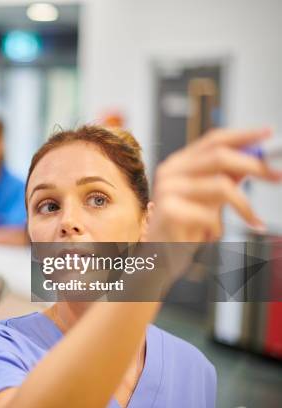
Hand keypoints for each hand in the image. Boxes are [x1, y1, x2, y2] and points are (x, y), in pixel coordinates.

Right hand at [147, 128, 280, 242]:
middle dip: (254, 165)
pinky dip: (218, 227)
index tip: (268, 134)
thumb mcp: (209, 200)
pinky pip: (210, 214)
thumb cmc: (182, 227)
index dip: (243, 135)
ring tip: (251, 220)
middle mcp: (170, 172)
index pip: (213, 140)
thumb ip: (227, 178)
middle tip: (277, 176)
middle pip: (219, 156)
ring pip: (221, 185)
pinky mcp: (168, 211)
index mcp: (179, 164)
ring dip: (244, 206)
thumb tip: (255, 160)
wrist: (157, 255)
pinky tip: (212, 235)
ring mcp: (167, 190)